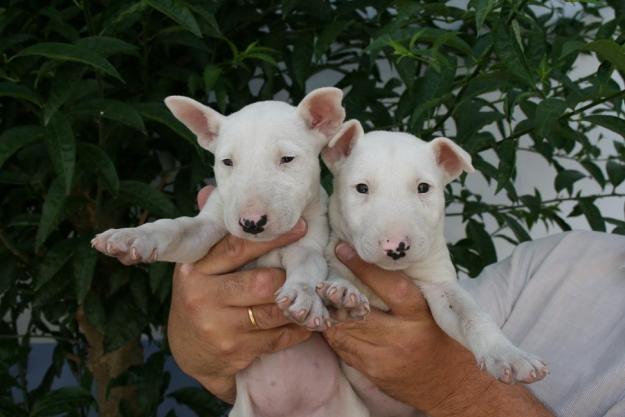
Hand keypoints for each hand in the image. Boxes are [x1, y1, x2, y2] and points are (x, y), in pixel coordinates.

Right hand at [167, 186, 311, 402]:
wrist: (188, 349)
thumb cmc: (202, 295)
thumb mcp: (199, 265)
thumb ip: (214, 234)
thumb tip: (209, 189)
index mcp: (195, 269)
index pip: (236, 247)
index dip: (272, 238)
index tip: (301, 226)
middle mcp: (202, 297)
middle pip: (261, 283)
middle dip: (287, 278)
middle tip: (306, 271)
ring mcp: (217, 327)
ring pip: (273, 312)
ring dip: (296, 304)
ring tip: (313, 294)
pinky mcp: (233, 351)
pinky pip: (277, 338)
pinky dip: (296, 329)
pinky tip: (306, 320)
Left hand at [323, 243, 552, 416]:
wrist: (452, 385)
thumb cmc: (443, 338)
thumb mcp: (435, 309)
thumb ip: (409, 286)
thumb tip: (379, 255)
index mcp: (420, 315)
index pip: (389, 287)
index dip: (363, 267)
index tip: (343, 250)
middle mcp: (401, 337)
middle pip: (357, 311)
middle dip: (335, 293)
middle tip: (322, 276)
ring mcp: (384, 358)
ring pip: (344, 331)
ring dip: (330, 313)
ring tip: (320, 296)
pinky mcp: (373, 372)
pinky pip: (343, 349)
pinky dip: (334, 333)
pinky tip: (330, 320)